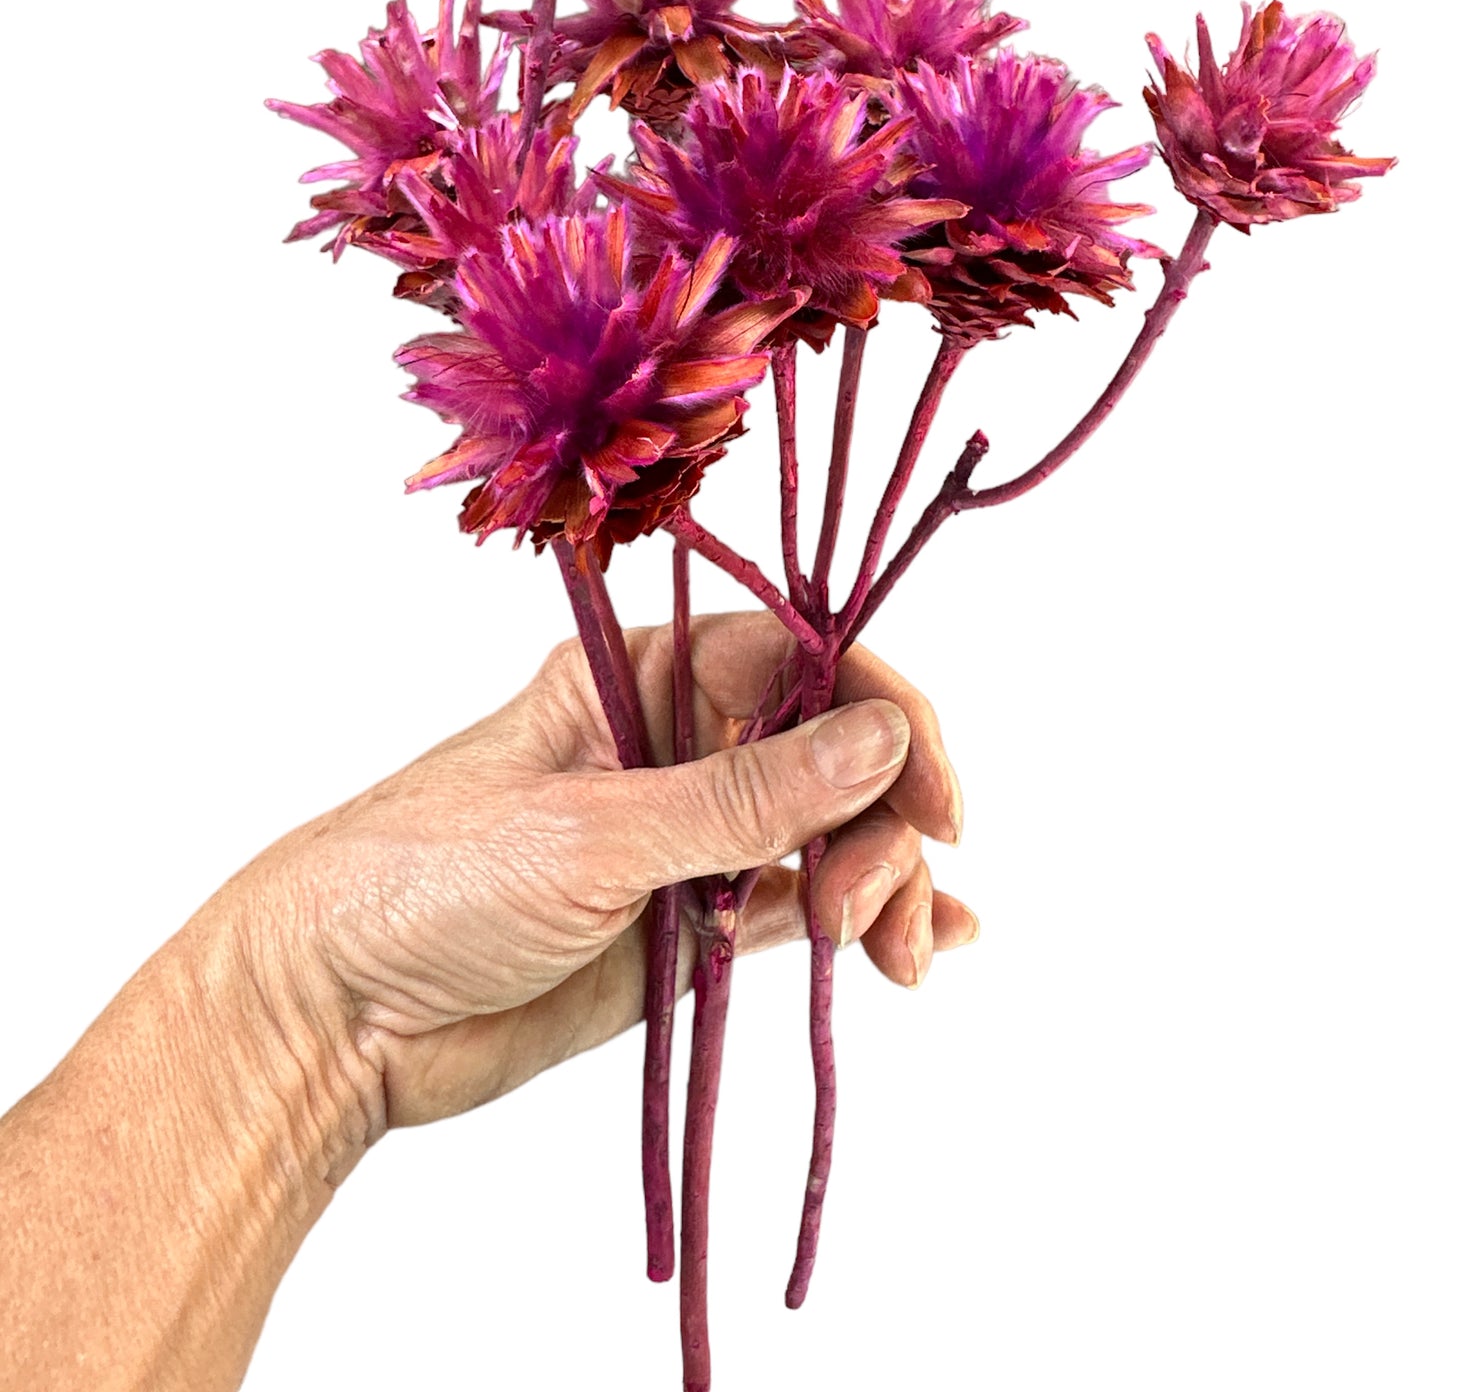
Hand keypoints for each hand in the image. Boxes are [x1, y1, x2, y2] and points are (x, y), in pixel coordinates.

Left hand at [233, 610, 976, 1137]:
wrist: (332, 1018)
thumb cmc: (428, 882)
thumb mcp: (594, 831)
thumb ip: (744, 797)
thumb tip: (882, 738)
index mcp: (644, 674)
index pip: (804, 660)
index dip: (887, 716)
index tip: (938, 800)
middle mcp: (678, 740)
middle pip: (836, 750)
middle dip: (881, 824)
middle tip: (863, 913)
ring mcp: (690, 835)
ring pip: (831, 833)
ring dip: (882, 884)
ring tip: (888, 964)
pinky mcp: (691, 925)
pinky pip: (799, 904)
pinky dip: (868, 919)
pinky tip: (928, 946)